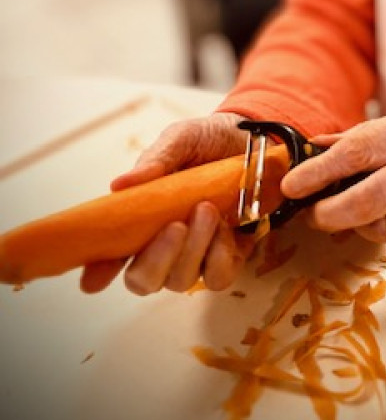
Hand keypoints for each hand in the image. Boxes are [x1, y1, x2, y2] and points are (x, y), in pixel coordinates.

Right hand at [80, 112, 248, 296]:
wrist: (258, 139)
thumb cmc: (210, 141)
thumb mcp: (183, 139)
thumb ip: (156, 161)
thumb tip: (118, 186)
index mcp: (142, 218)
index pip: (113, 254)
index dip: (101, 270)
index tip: (93, 279)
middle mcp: (164, 245)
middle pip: (144, 280)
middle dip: (156, 259)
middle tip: (176, 224)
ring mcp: (196, 256)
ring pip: (181, 279)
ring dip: (193, 248)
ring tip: (207, 208)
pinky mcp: (228, 258)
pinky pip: (218, 277)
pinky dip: (220, 254)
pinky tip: (226, 226)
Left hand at [280, 96, 385, 258]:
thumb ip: (364, 135)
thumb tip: (317, 145)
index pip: (354, 154)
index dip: (317, 172)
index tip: (291, 185)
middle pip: (366, 201)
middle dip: (330, 214)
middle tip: (314, 215)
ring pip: (382, 228)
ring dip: (360, 224)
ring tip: (359, 211)